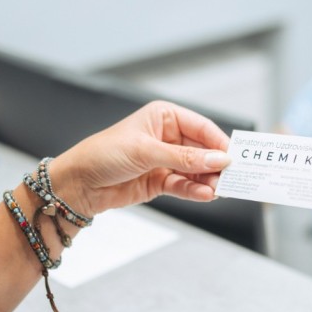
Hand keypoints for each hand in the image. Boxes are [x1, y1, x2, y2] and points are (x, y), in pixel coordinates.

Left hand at [49, 101, 231, 216]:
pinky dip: (195, 191)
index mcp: (164, 117)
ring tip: (219, 190)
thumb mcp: (146, 152)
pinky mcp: (160, 181)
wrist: (77, 184)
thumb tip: (218, 160)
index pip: (201, 127)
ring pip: (196, 170)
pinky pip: (184, 185)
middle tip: (232, 178)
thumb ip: (184, 158)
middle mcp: (168, 136)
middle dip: (216, 164)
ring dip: (208, 180)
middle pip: (202, 150)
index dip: (219, 142)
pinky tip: (205, 195)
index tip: (234, 157)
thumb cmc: (103, 154)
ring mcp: (165, 160)